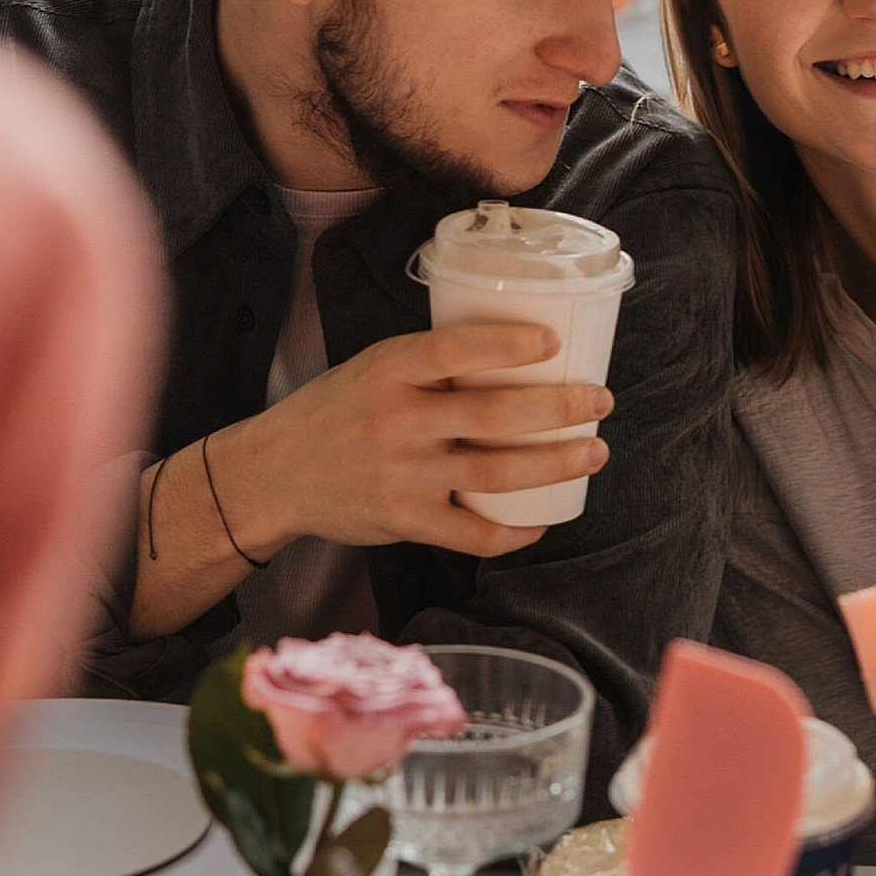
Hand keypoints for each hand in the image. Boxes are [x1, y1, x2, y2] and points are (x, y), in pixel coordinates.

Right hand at [217, 323, 613, 561]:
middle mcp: (397, 422)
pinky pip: (476, 534)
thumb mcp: (372, 368)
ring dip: (556, 464)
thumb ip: (431, 364)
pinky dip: (518, 530)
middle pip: (493, 416)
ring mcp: (403, 476)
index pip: (454, 349)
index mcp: (388, 371)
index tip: (554, 341)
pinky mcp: (406, 521)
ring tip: (594, 453)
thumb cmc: (336, 411)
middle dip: (559, 409)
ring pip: (496, 474)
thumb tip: (517, 351)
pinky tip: (544, 516)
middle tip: (600, 401)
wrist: (275, 475)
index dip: (508, 344)